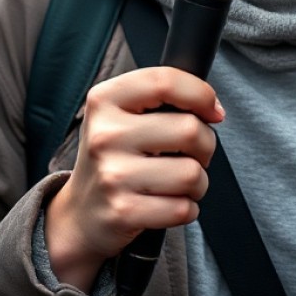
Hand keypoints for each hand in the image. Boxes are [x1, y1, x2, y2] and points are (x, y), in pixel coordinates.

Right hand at [44, 66, 223, 289]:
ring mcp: (113, 175)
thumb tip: (214, 109)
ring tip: (176, 182)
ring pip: (192, 173)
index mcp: (105, 100)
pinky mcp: (123, 212)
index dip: (201, 94)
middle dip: (205, 146)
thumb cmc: (115, 158)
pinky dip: (187, 209)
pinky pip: (183, 208)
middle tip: (190, 154)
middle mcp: (105, 135)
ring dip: (197, 182)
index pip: (165, 81)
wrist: (81, 215)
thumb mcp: (122, 115)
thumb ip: (161, 99)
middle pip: (190, 129)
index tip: (213, 111)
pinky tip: (167, 204)